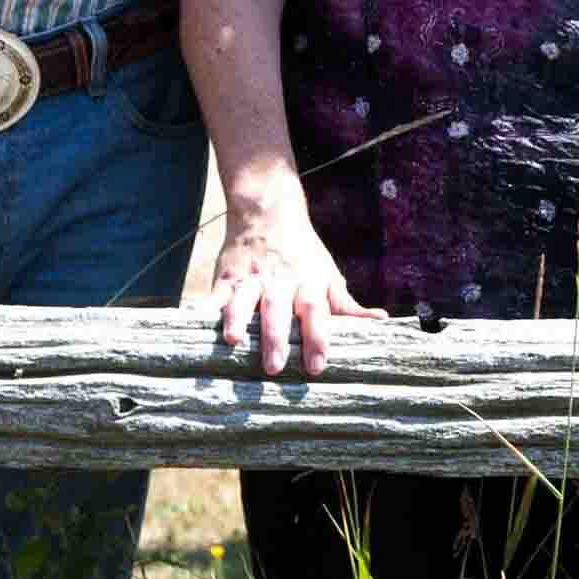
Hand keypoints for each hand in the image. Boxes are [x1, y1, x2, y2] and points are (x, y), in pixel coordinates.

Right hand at [209, 208, 381, 375]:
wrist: (268, 210)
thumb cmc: (304, 252)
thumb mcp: (328, 274)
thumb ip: (347, 304)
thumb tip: (381, 322)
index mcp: (308, 281)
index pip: (316, 310)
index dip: (318, 337)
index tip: (317, 366)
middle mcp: (280, 280)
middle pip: (278, 309)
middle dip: (276, 337)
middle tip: (274, 368)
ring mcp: (250, 278)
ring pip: (243, 299)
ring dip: (237, 319)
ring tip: (232, 342)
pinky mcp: (225, 277)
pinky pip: (214, 296)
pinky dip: (206, 311)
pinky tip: (198, 326)